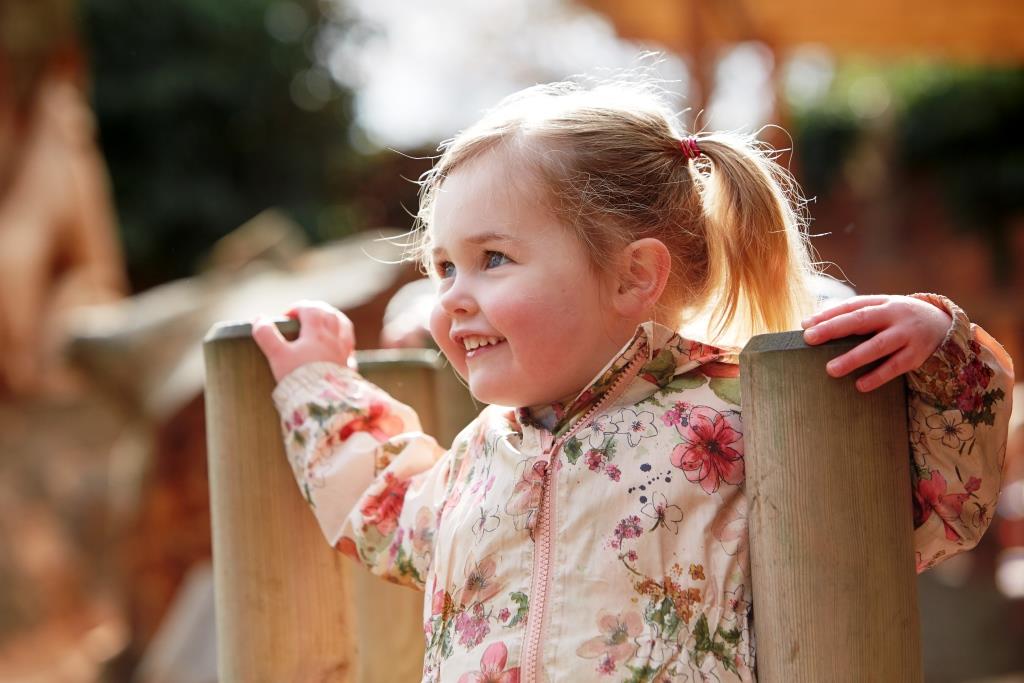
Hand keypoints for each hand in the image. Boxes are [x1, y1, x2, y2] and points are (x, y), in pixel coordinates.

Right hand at [252, 300, 355, 382]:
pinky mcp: (347, 368)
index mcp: (316, 333)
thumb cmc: (298, 378)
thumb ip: (267, 336)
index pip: (310, 309)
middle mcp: (333, 340)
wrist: (321, 402)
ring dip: (334, 320)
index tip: (286, 316)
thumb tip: (258, 319)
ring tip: (325, 321)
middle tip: (304, 314)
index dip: (297, 308)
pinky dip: (344, 342)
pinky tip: (339, 347)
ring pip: (344, 327)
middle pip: (329, 314)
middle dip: (316, 310)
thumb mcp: (277, 356)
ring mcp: (343, 353)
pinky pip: (350, 349)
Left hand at [801, 295, 951, 392]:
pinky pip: (895, 366)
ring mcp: (907, 334)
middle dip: (834, 328)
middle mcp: (894, 315)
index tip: (805, 325)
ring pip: (878, 345)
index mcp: (881, 302)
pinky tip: (860, 385)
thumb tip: (810, 323)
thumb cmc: (898, 320)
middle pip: (861, 319)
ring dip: (854, 358)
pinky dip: (877, 376)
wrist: (943, 325)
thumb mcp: (880, 310)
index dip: (828, 314)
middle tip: (809, 338)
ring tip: (831, 369)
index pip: (851, 306)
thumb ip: (852, 315)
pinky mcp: (917, 355)